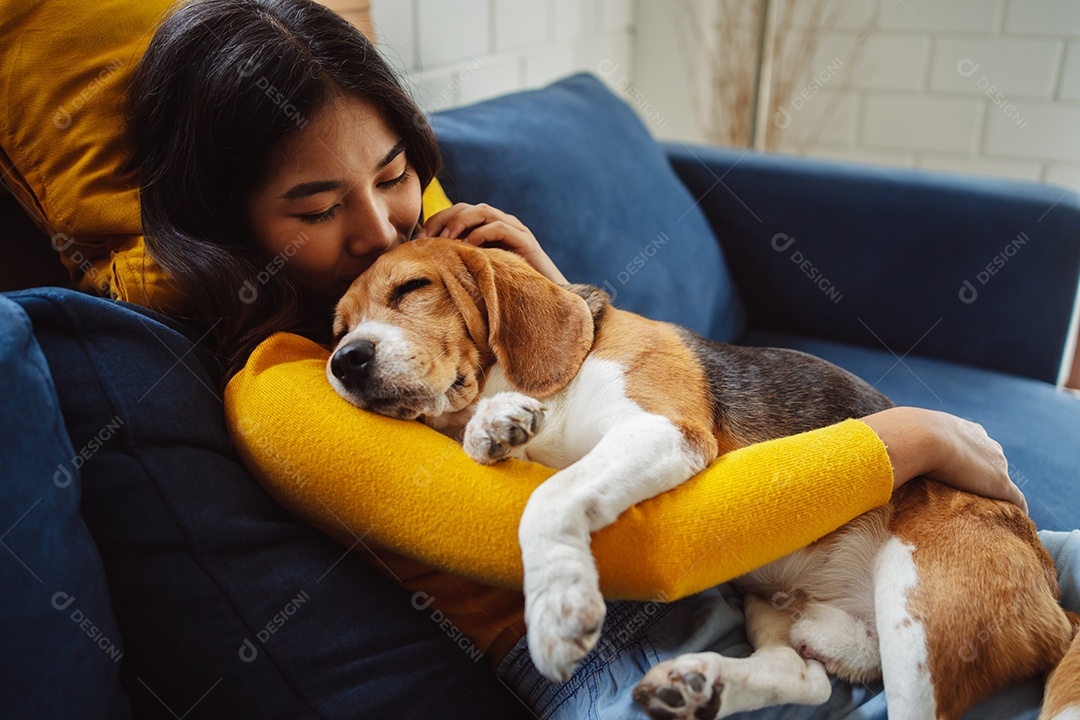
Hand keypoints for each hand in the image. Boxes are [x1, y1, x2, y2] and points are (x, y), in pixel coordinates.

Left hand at [417, 202, 567, 283]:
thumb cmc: (507, 292)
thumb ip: (460, 264)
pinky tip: (469, 246)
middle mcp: (499, 224)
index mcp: (486, 230)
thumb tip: (427, 266)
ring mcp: (514, 230)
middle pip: (466, 208)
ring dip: (460, 222)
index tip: (419, 239)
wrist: (542, 302)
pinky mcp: (525, 241)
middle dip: (443, 219)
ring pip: (482, 211)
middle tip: (427, 238)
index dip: (436, 221)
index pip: (456, 213)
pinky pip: (500, 227)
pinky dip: (482, 233)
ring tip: (446, 240)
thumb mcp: (477, 276)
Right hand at [859, 406, 1026, 512]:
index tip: (955, 475)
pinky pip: (1015, 501)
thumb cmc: (894, 435)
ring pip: (1001, 481)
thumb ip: (884, 446)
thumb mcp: (890, 433)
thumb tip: (853, 454)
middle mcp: (983, 441)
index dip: (963, 460)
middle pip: (991, 461)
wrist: (913, 436)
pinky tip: (1006, 525)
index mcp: (959, 428)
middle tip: (968, 497)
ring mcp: (994, 462)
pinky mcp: (999, 483)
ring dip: (994, 495)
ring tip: (985, 515)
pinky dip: (1013, 511)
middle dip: (982, 477)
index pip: (972, 443)